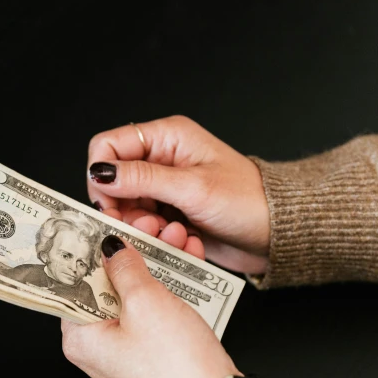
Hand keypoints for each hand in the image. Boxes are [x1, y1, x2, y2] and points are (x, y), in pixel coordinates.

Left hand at [61, 235, 239, 377]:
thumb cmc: (175, 365)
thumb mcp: (145, 301)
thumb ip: (125, 266)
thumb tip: (112, 246)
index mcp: (80, 338)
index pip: (74, 282)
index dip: (91, 248)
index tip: (105, 222)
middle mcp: (96, 347)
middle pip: (104, 285)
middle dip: (130, 252)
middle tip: (148, 226)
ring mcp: (124, 351)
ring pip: (132, 295)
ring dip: (153, 264)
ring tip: (174, 237)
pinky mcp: (150, 353)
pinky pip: (151, 311)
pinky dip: (166, 287)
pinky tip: (185, 261)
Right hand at [87, 115, 269, 273]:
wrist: (277, 233)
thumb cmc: (247, 201)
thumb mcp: (192, 188)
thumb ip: (142, 179)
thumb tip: (100, 172)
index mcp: (167, 137)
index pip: (108, 146)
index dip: (102, 175)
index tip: (109, 204)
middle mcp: (162, 159)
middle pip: (114, 181)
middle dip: (122, 208)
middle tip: (143, 226)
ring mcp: (166, 188)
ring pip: (126, 207)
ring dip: (141, 226)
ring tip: (169, 234)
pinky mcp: (171, 213)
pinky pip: (144, 224)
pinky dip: (154, 236)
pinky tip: (177, 239)